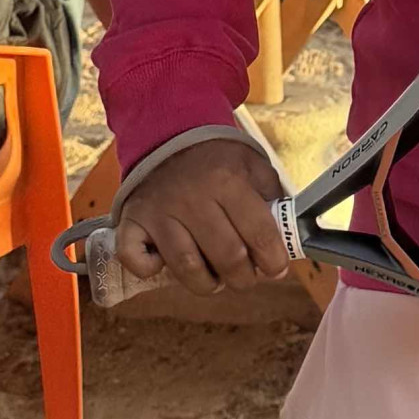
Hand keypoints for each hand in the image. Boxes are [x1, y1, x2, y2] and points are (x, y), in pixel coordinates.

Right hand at [115, 136, 288, 294]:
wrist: (168, 134)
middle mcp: (192, 198)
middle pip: (227, 257)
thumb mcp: (254, 167)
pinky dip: (150, 269)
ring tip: (215, 277)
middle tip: (245, 276)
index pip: (260, 234)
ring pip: (186, 267)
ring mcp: (159, 211)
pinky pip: (135, 258)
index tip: (275, 269)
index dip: (273, 261)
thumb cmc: (217, 160)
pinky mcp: (132, 220)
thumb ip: (273, 200)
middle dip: (243, 278)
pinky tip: (164, 263)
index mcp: (227, 181)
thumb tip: (286, 243)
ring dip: (206, 283)